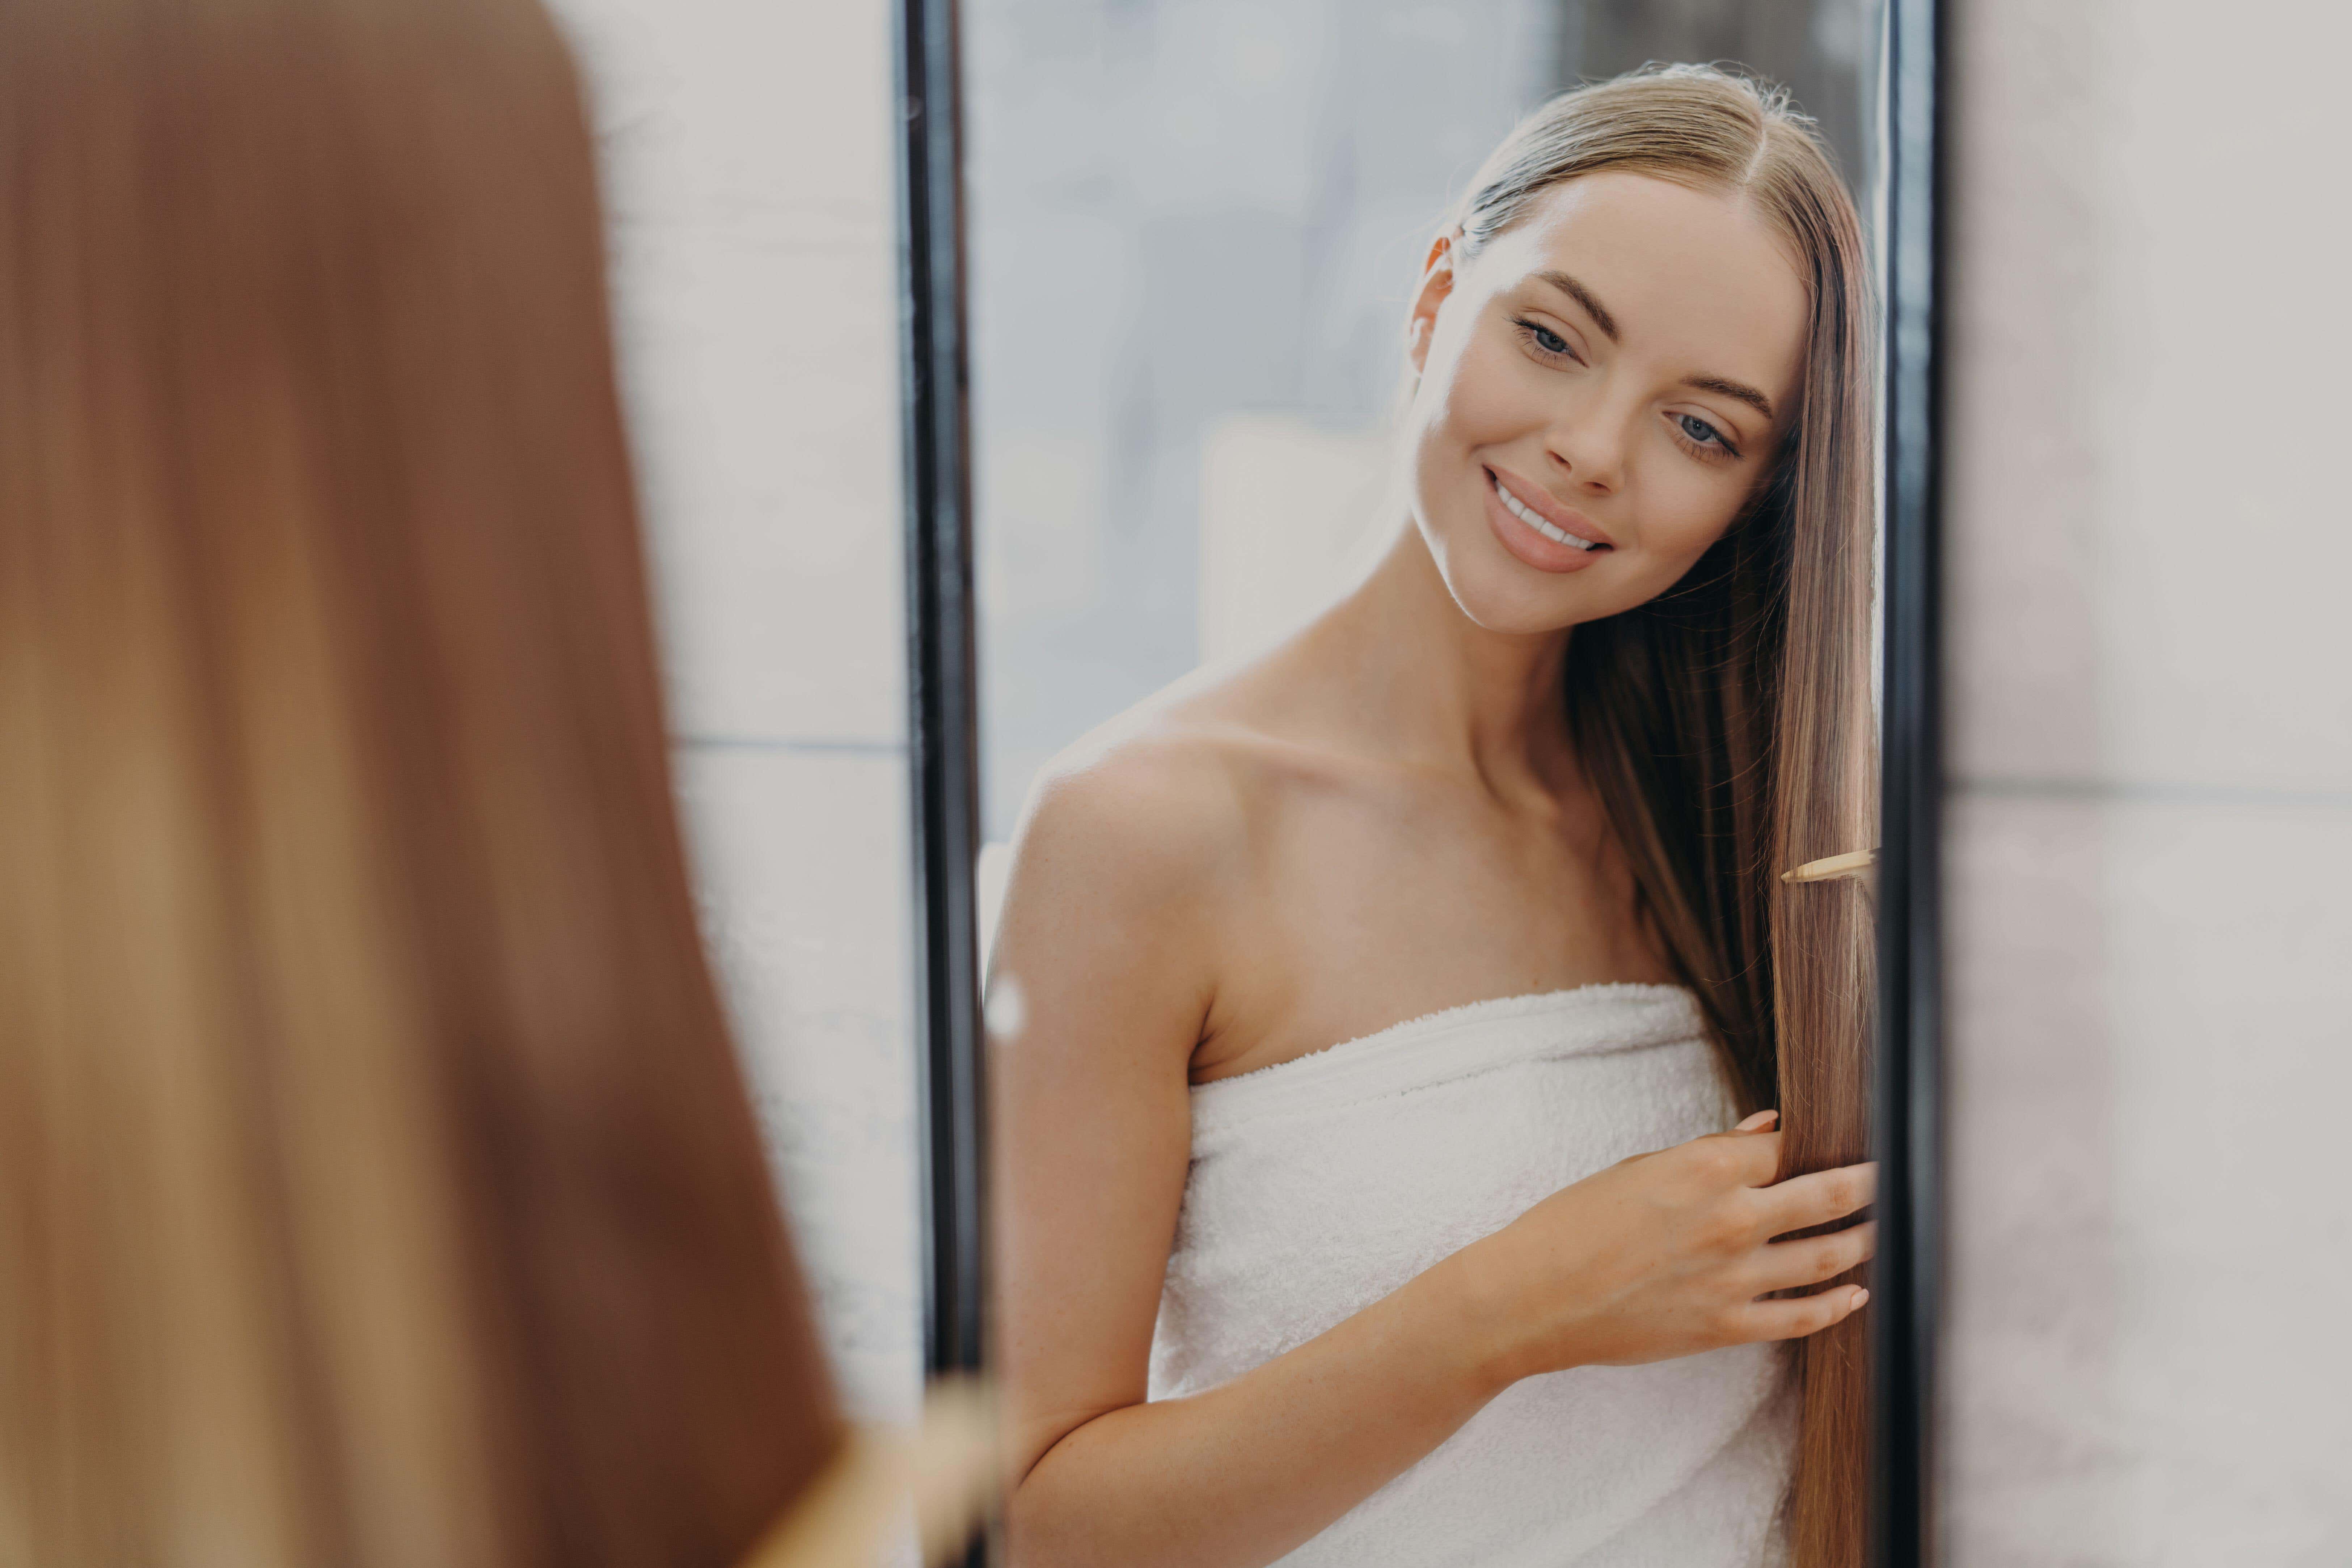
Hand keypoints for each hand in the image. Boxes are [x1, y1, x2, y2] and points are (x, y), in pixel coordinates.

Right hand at [1454, 1110, 1874, 1383]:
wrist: (1534, 1297)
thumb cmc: (1574, 1224)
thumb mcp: (1639, 1169)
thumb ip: (1712, 1150)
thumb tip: (1769, 1129)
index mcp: (1705, 1170)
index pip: (1790, 1150)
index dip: (1824, 1142)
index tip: (1852, 1140)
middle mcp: (1731, 1220)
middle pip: (1829, 1196)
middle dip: (1870, 1185)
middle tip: (1895, 1177)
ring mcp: (1734, 1278)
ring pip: (1827, 1256)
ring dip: (1864, 1240)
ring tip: (1886, 1230)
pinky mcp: (1726, 1327)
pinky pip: (1802, 1316)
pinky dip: (1837, 1304)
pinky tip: (1856, 1293)